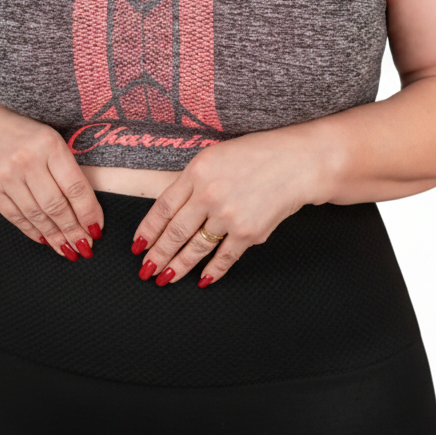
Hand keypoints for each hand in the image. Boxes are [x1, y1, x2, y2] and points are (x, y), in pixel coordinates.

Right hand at [0, 102, 104, 260]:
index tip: (97, 229)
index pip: (75, 187)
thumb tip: (88, 211)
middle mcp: (25, 159)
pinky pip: (16, 217)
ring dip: (56, 237)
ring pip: (36, 215)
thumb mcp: (52, 140)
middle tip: (85, 246)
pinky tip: (47, 240)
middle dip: (74, 231)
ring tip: (68, 248)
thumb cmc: (26, 136)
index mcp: (49, 144)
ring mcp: (4, 175)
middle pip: (56, 205)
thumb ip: (68, 169)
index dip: (88, 212)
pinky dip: (33, 232)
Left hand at [130, 126, 322, 286]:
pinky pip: (225, 257)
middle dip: (157, 255)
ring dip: (178, 266)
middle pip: (175, 231)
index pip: (163, 208)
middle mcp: (209, 195)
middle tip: (145, 270)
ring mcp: (228, 215)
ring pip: (195, 247)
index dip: (148, 230)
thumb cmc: (258, 155)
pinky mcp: (248, 232)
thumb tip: (171, 212)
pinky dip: (213, 270)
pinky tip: (203, 279)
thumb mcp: (215, 156)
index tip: (137, 245)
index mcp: (197, 172)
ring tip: (165, 278)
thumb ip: (192, 182)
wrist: (297, 163)